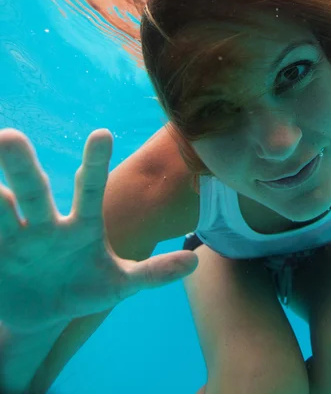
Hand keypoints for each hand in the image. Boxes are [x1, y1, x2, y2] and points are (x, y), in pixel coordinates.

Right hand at [0, 129, 198, 333]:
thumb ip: (153, 273)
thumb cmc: (87, 289)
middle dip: (22, 166)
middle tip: (9, 137)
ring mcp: (16, 239)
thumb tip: (193, 263)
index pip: (91, 189)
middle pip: (35, 191)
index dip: (97, 163)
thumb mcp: (120, 285)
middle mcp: (47, 224)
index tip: (103, 134)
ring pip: (1, 211)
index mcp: (83, 226)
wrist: (44, 315)